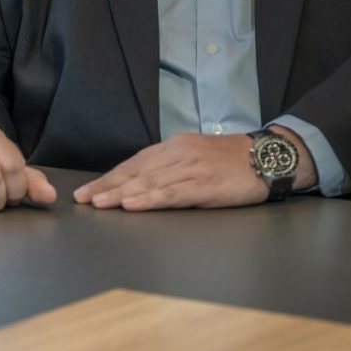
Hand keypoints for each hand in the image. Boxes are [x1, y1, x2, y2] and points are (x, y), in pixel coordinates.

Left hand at [73, 133, 269, 210]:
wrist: (266, 157)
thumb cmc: (232, 160)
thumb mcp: (197, 156)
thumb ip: (173, 166)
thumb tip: (143, 181)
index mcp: (176, 146)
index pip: (136, 163)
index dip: (111, 177)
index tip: (89, 190)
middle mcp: (179, 154)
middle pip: (136, 172)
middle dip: (107, 186)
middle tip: (83, 199)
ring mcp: (191, 169)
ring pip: (149, 182)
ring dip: (121, 194)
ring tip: (99, 203)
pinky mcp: (204, 185)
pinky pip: (171, 193)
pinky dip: (149, 200)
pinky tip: (132, 205)